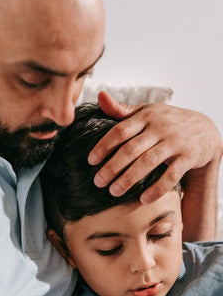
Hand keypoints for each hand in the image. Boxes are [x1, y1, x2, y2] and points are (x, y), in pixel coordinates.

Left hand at [88, 91, 222, 203]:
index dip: (104, 146)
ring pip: (148, 162)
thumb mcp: (147, 110)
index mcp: (146, 116)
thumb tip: (100, 95)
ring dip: (129, 179)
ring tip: (113, 191)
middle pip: (131, 149)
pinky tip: (143, 199)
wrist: (205, 129)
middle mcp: (160, 128)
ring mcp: (175, 142)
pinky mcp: (188, 157)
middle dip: (112, 167)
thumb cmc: (167, 121)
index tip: (90, 161)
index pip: (120, 130)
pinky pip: (171, 176)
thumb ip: (122, 109)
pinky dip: (157, 189)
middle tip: (97, 182)